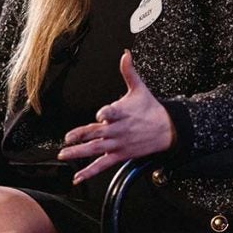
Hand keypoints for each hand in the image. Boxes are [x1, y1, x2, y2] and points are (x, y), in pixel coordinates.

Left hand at [57, 50, 175, 183]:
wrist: (167, 130)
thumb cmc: (151, 109)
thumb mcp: (140, 89)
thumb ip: (128, 72)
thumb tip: (125, 55)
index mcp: (122, 113)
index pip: (113, 112)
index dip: (106, 113)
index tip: (100, 114)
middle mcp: (118, 130)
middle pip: (98, 133)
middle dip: (82, 135)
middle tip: (68, 138)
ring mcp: (118, 144)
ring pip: (96, 149)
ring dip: (79, 153)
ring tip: (65, 154)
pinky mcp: (119, 155)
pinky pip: (102, 165)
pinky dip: (89, 172)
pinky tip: (78, 177)